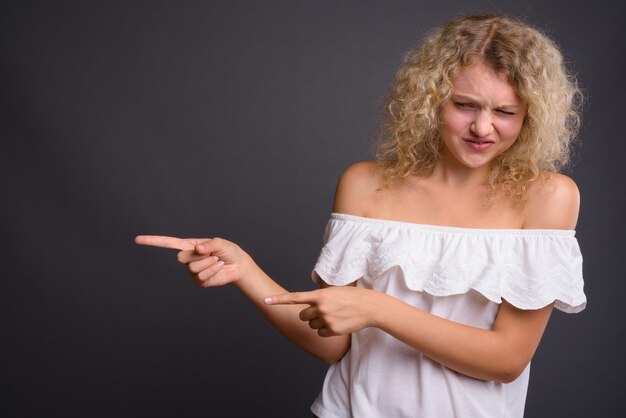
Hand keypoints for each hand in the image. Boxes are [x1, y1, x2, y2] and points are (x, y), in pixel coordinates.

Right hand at [134, 235, 251, 286]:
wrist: (238, 265)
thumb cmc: (228, 251)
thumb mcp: (220, 243)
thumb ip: (209, 244)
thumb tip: (197, 250)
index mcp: (189, 245)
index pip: (168, 243)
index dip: (152, 241)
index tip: (137, 240)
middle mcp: (188, 258)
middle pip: (181, 258)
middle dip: (197, 256)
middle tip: (210, 254)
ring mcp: (192, 271)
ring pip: (193, 268)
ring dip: (208, 263)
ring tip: (217, 261)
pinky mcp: (198, 281)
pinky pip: (201, 277)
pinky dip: (212, 271)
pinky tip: (218, 268)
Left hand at [265, 287, 377, 336]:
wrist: (369, 307)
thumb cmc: (351, 297)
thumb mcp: (333, 291)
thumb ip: (319, 297)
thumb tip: (307, 307)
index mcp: (320, 295)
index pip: (295, 297)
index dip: (278, 300)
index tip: (265, 301)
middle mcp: (321, 307)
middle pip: (303, 316)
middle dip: (310, 315)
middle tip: (323, 311)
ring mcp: (326, 319)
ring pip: (312, 325)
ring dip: (319, 322)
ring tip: (334, 315)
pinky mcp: (332, 330)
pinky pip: (321, 333)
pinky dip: (327, 330)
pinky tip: (338, 323)